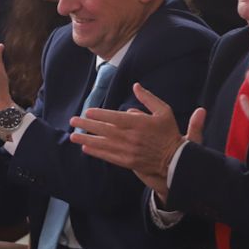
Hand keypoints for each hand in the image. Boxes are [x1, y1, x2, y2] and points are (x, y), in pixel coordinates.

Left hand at [69, 83, 200, 198]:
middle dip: (87, 125)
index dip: (100, 115)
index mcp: (139, 123)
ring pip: (104, 144)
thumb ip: (148, 98)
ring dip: (87, 139)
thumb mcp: (163, 111)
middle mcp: (131, 137)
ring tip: (74, 135)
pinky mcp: (128, 162)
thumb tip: (135, 86)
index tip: (88, 111)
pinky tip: (86, 148)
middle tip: (73, 121)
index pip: (115, 118)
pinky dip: (97, 152)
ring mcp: (129, 151)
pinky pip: (109, 156)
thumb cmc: (169, 132)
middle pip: (105, 130)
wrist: (175, 159)